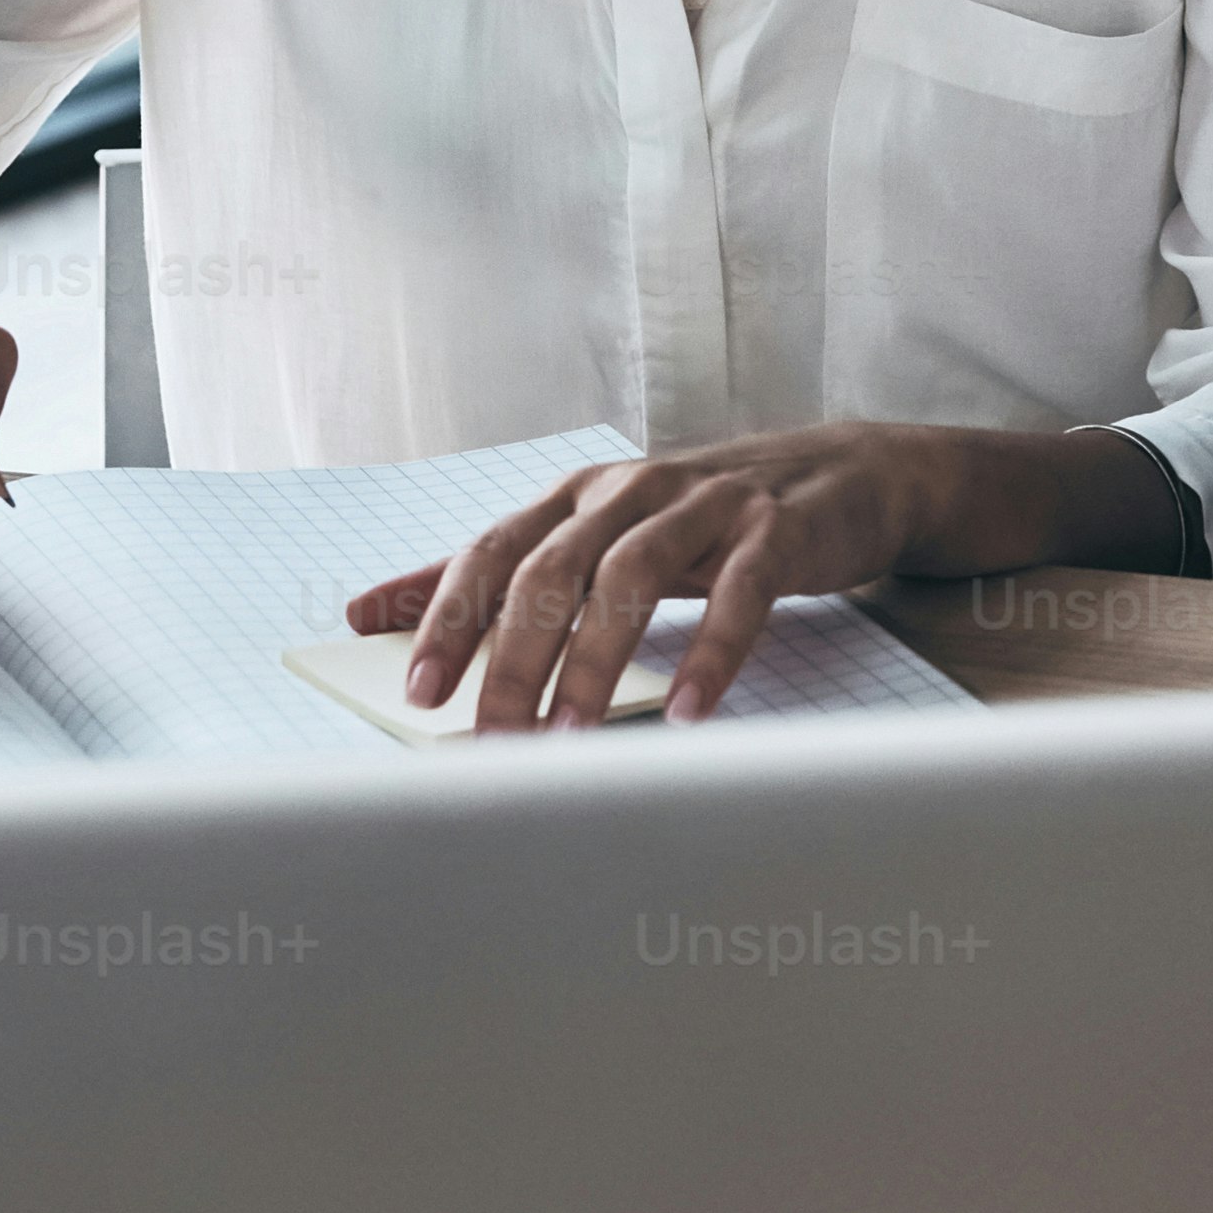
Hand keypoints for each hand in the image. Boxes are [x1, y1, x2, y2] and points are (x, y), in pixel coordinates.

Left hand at [346, 426, 955, 732]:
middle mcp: (629, 491)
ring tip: (571, 736)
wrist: (846, 475)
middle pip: (552, 571)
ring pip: (630, 578)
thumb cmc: (702, 520)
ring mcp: (704, 505)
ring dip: (594, 662)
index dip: (451, 618)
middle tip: (492, 738)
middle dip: (513, 659)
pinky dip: (709, 654)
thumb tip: (366, 611)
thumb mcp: (595, 535)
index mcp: (576, 496)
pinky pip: (738, 594)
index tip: (417, 690)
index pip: (494, 552)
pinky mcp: (775, 530)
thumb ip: (492, 575)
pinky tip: (687, 711)